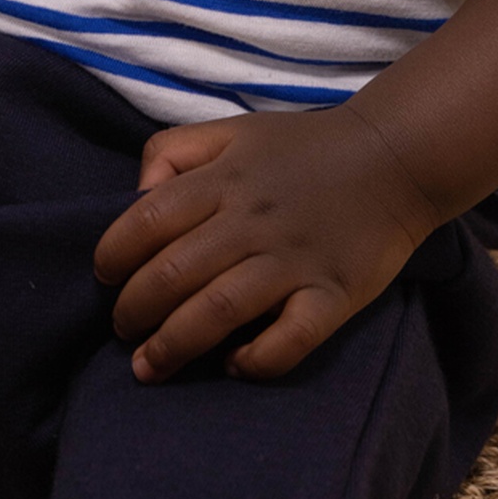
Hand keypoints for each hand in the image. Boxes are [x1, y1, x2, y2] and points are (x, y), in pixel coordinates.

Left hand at [94, 106, 439, 382]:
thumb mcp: (230, 131)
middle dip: (134, 310)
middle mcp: (252, 220)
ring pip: (219, 311)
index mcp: (224, 179)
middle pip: (174, 273)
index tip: (104, 276)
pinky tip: (233, 365)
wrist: (393, 156)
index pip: (147, 219)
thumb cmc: (301, 148)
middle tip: (123, 329)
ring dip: (174, 346)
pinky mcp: (334, 295)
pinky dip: (256, 360)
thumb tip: (136, 197)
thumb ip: (174, 151)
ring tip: (147, 367)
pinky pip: (290, 340)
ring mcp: (294, 260)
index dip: (113, 254)